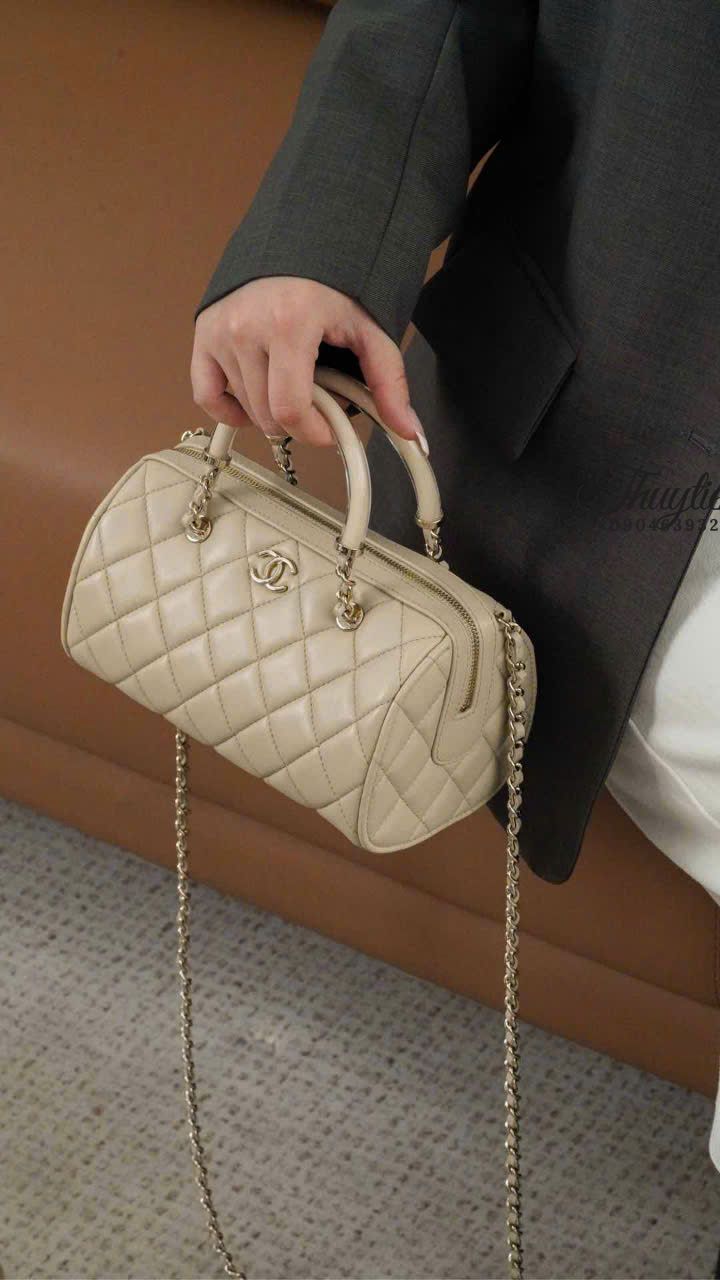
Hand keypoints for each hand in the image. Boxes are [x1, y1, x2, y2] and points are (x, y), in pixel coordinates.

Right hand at [190, 276, 428, 451]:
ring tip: (294, 386)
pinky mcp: (205, 332)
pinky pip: (205, 393)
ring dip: (271, 411)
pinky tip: (251, 406)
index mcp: (289, 324)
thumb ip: (389, 381)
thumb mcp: (370, 328)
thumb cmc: (335, 283)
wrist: (302, 240)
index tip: (330, 431)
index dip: (314, 433)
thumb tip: (408, 430)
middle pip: (267, 415)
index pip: (290, 409)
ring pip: (244, 407)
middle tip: (318, 402)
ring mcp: (222, 330)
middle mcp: (247, 327)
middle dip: (298, 422)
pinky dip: (228, 409)